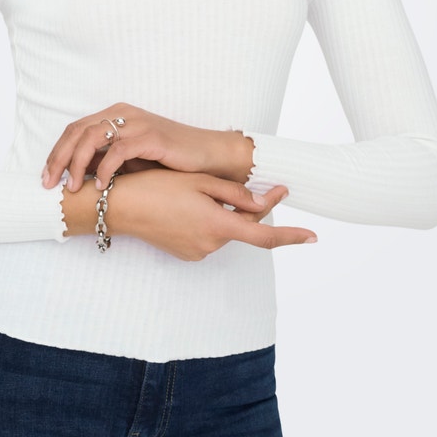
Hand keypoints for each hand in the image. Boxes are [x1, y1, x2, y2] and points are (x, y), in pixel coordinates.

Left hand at [43, 102, 252, 191]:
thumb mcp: (131, 159)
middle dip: (59, 158)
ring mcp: (137, 123)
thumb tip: (75, 174)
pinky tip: (101, 185)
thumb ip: (105, 159)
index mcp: (116, 115)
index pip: (75, 129)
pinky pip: (117, 150)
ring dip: (77, 163)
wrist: (207, 155)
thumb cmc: (170, 159)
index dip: (57, 152)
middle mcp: (123, 114)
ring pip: (92, 137)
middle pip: (77, 131)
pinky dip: (105, 168)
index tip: (47, 177)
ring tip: (73, 187)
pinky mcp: (150, 137)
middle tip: (49, 184)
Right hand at [60, 168, 316, 260]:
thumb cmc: (159, 187)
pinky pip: (207, 236)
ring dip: (219, 213)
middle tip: (218, 183)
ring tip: (189, 193)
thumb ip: (238, 196)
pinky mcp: (186, 253)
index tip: (313, 236)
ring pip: (223, 229)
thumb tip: (268, 203)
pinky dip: (206, 221)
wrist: (122, 207)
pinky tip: (183, 206)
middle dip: (241, 208)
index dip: (291, 237)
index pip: (264, 236)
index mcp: (218, 224)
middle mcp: (211, 244)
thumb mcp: (201, 183)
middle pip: (241, 226)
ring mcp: (198, 251)